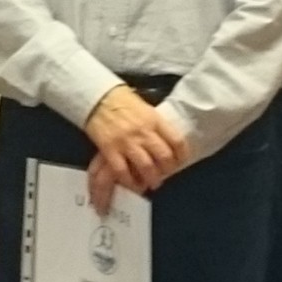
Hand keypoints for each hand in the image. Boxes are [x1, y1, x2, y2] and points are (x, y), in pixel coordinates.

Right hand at [83, 85, 185, 214]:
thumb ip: (157, 126)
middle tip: (165, 175)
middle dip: (167, 170)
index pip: (177, 141)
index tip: (180, 162)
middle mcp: (143, 132)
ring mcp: (126, 141)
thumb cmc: (124, 102)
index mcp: (155, 120)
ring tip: (151, 183)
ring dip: (151, 179)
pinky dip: (130, 181)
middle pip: (164, 157)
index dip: (182, 155)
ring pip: (146, 166)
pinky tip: (133, 184)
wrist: (99, 98)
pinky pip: (122, 170)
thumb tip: (167, 143)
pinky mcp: (110, 149)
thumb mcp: (147, 110)